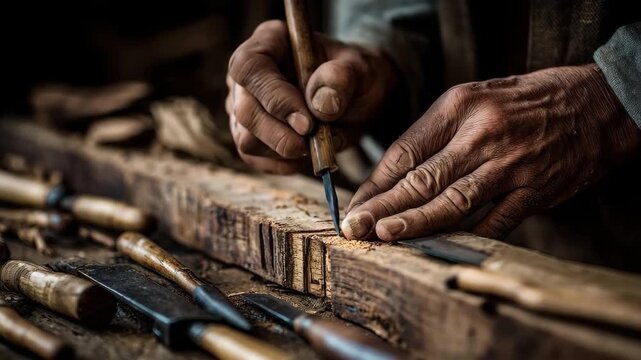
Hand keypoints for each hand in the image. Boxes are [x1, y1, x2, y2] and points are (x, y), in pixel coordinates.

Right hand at [226, 20, 396, 173]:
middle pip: (244, 110)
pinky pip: (254, 157)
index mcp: (269, 41)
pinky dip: (282, 164)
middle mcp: (248, 74)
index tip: (306, 124)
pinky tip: (306, 155)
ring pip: (246, 139)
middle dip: (279, 135)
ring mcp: (243, 105)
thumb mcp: (360, 70)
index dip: (274, 99)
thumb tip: (320, 105)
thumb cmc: (354, 76)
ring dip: (282, 151)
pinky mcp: (248, 134)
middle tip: (310, 146)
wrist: (356, 98)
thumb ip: (342, 79)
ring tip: (315, 146)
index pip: (250, 69)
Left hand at [341, 64, 640, 240]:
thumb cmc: (525, 101)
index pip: (405, 151)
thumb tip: (394, 174)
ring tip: (383, 237)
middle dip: (383, 208)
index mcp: (460, 107)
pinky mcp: (534, 193)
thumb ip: (436, 133)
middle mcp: (481, 136)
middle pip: (421, 180)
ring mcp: (509, 167)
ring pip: (452, 203)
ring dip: (415, 225)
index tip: (355, 204)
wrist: (594, 105)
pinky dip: (461, 238)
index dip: (376, 183)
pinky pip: (492, 223)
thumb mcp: (474, 97)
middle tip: (353, 228)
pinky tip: (435, 249)